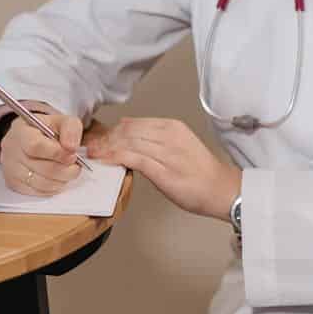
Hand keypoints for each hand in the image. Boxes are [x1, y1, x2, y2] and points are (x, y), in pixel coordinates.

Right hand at [0, 112, 82, 196]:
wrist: (28, 138)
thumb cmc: (45, 130)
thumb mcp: (61, 121)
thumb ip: (71, 129)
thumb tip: (71, 147)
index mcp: (21, 131)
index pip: (36, 146)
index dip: (58, 154)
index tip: (72, 155)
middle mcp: (11, 150)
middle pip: (43, 168)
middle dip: (66, 170)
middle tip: (75, 166)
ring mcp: (10, 169)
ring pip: (42, 184)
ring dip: (62, 180)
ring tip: (67, 171)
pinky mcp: (13, 183)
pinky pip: (38, 192)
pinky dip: (53, 188)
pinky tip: (56, 178)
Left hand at [86, 117, 239, 220]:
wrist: (221, 190)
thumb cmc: (201, 172)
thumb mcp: (178, 146)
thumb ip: (155, 141)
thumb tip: (128, 138)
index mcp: (171, 126)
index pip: (134, 123)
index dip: (113, 131)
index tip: (100, 138)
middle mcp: (168, 135)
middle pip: (127, 131)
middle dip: (105, 138)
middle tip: (91, 146)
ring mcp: (165, 151)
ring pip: (127, 142)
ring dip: (106, 147)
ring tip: (93, 153)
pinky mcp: (163, 169)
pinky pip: (132, 158)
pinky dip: (114, 157)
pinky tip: (104, 160)